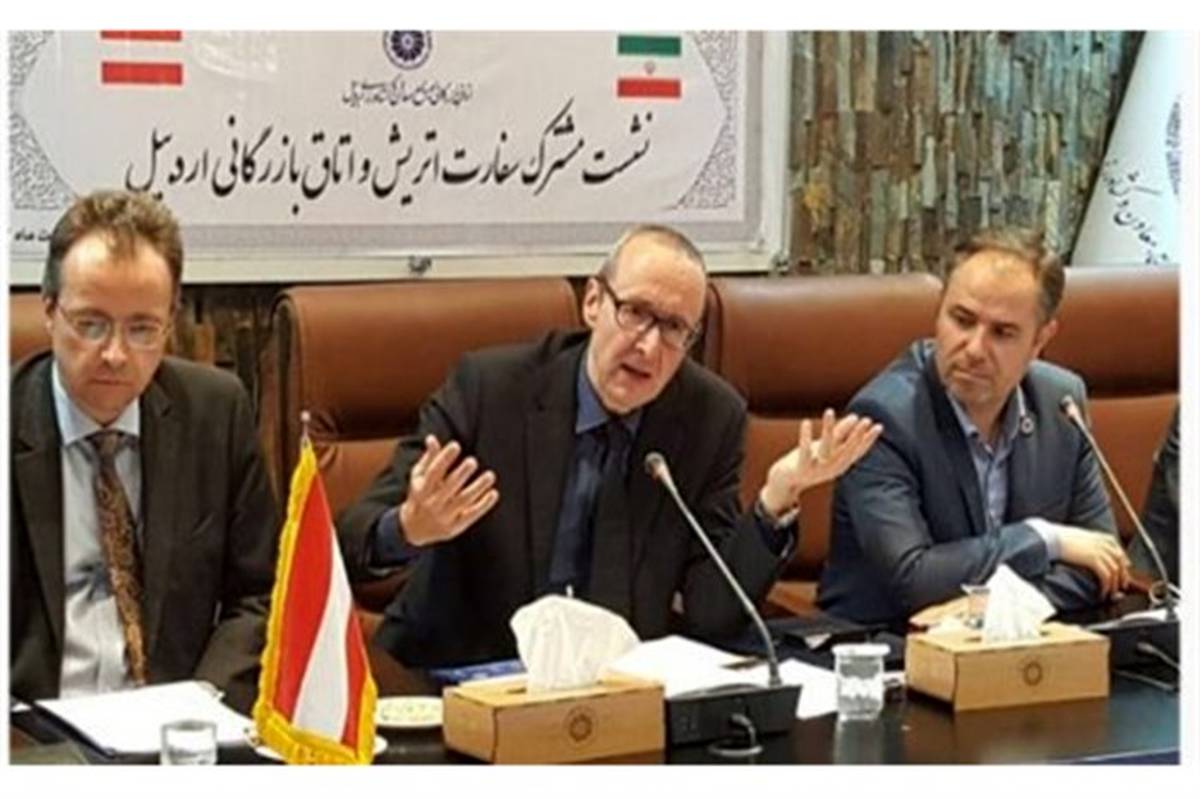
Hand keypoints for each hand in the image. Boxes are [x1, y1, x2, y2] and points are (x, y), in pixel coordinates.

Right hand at [398, 435, 499, 546]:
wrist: (414, 529)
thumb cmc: (420, 496)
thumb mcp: (419, 478)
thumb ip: (429, 459)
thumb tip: (432, 438)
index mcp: (422, 489)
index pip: (433, 473)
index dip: (444, 458)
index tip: (455, 445)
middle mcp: (432, 503)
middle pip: (448, 487)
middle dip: (461, 474)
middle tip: (472, 461)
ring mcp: (444, 516)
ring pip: (463, 501)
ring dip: (477, 488)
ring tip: (490, 475)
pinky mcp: (456, 526)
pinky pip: (471, 515)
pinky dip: (483, 505)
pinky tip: (493, 493)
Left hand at [759, 409, 882, 516]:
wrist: (787, 481)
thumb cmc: (809, 460)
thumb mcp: (827, 447)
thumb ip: (841, 433)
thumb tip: (855, 416)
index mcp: (840, 464)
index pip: (858, 451)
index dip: (869, 440)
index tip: (879, 426)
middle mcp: (832, 467)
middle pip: (846, 450)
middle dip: (856, 435)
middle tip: (865, 420)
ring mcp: (817, 469)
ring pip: (826, 447)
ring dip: (828, 428)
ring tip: (829, 410)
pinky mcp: (802, 467)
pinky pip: (804, 450)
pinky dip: (805, 436)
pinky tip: (807, 421)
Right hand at [1058, 527, 1131, 598]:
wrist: (1052, 539)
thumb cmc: (1059, 538)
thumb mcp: (1078, 537)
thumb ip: (1089, 543)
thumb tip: (1091, 552)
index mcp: (1101, 537)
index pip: (1118, 550)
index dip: (1123, 562)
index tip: (1123, 571)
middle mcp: (1103, 544)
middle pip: (1120, 562)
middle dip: (1122, 576)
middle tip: (1120, 587)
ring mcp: (1100, 552)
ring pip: (1115, 572)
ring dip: (1114, 585)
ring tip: (1109, 594)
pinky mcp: (1094, 561)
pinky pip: (1106, 577)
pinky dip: (1106, 587)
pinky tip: (1102, 593)